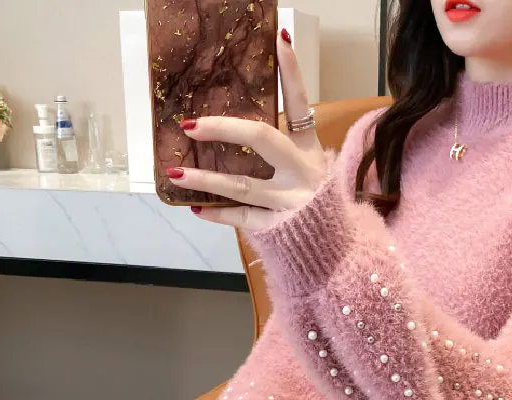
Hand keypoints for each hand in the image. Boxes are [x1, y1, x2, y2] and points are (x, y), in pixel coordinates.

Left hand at [168, 29, 328, 230]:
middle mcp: (302, 172)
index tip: (278, 38)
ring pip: (242, 184)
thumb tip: (239, 126)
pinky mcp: (279, 227)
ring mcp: (290, 201)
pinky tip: (196, 207)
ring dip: (205, 178)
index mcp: (310, 152)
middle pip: (262, 138)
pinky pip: (243, 217)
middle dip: (224, 129)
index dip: (292, 73)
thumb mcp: (309, 170)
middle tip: (190, 124)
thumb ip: (283, 149)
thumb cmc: (317, 204)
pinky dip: (219, 214)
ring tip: (175, 171)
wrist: (336, 249)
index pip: (301, 105)